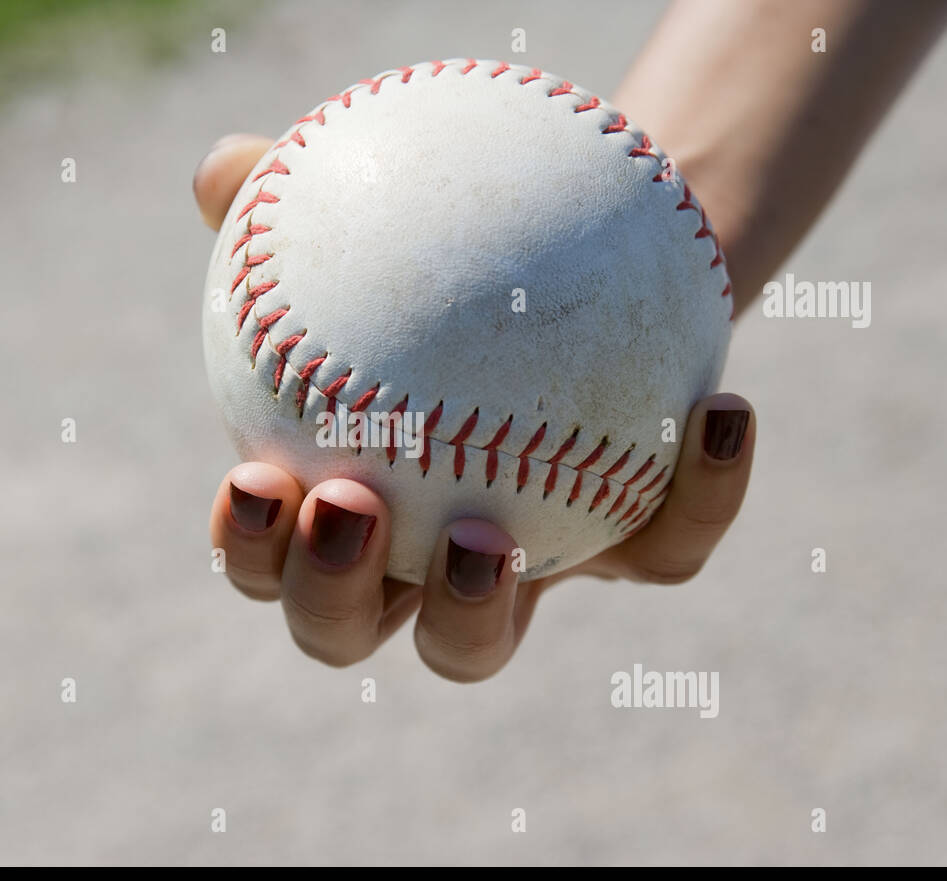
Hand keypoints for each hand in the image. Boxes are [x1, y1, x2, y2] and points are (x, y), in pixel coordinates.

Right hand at [197, 135, 756, 681]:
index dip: (250, 548)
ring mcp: (524, 573)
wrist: (593, 250)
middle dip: (329, 598)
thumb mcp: (373, 202)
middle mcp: (412, 561)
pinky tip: (721, 410)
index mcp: (338, 502)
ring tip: (482, 536)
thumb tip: (226, 167)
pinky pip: (667, 549)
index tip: (254, 474)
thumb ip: (287, 196)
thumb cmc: (449, 237)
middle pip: (346, 631)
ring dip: (469, 612)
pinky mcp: (636, 549)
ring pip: (477, 646)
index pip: (270, 558)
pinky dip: (700, 495)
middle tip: (348, 505)